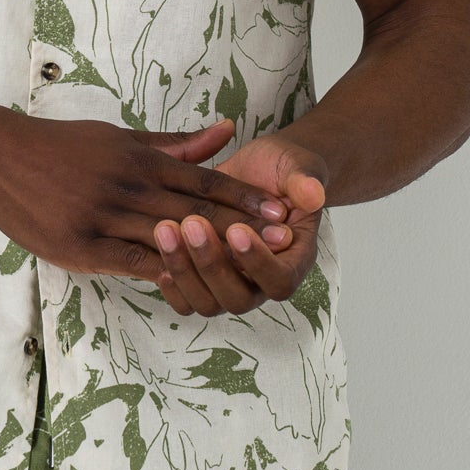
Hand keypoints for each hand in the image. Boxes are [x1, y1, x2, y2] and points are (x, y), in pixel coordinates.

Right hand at [0, 114, 295, 286]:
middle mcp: (128, 186)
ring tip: (246, 265)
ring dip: (207, 252)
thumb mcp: (122, 138)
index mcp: (140, 160)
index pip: (203, 180)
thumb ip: (176, 143)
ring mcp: (104, 216)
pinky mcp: (80, 244)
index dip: (243, 197)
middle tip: (282, 239)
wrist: (0, 154)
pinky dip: (157, 270)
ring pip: (164, 237)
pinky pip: (127, 261)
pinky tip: (186, 283)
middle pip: (194, 210)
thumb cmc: (65, 146)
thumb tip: (227, 130)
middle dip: (240, 226)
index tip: (280, 210)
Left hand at [151, 133, 328, 317]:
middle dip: (212, 265)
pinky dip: (170, 282)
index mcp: (293, 260)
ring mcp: (231, 284)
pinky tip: (155, 247)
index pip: (279, 282)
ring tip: (164, 228)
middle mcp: (261, 281)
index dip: (257, 262)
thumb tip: (313, 194)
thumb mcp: (297, 166)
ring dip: (184, 270)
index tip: (236, 227)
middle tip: (192, 223)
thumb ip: (305, 180)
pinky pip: (185, 299)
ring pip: (207, 302)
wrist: (257, 170)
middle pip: (238, 299)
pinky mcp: (204, 279)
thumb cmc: (282, 170)